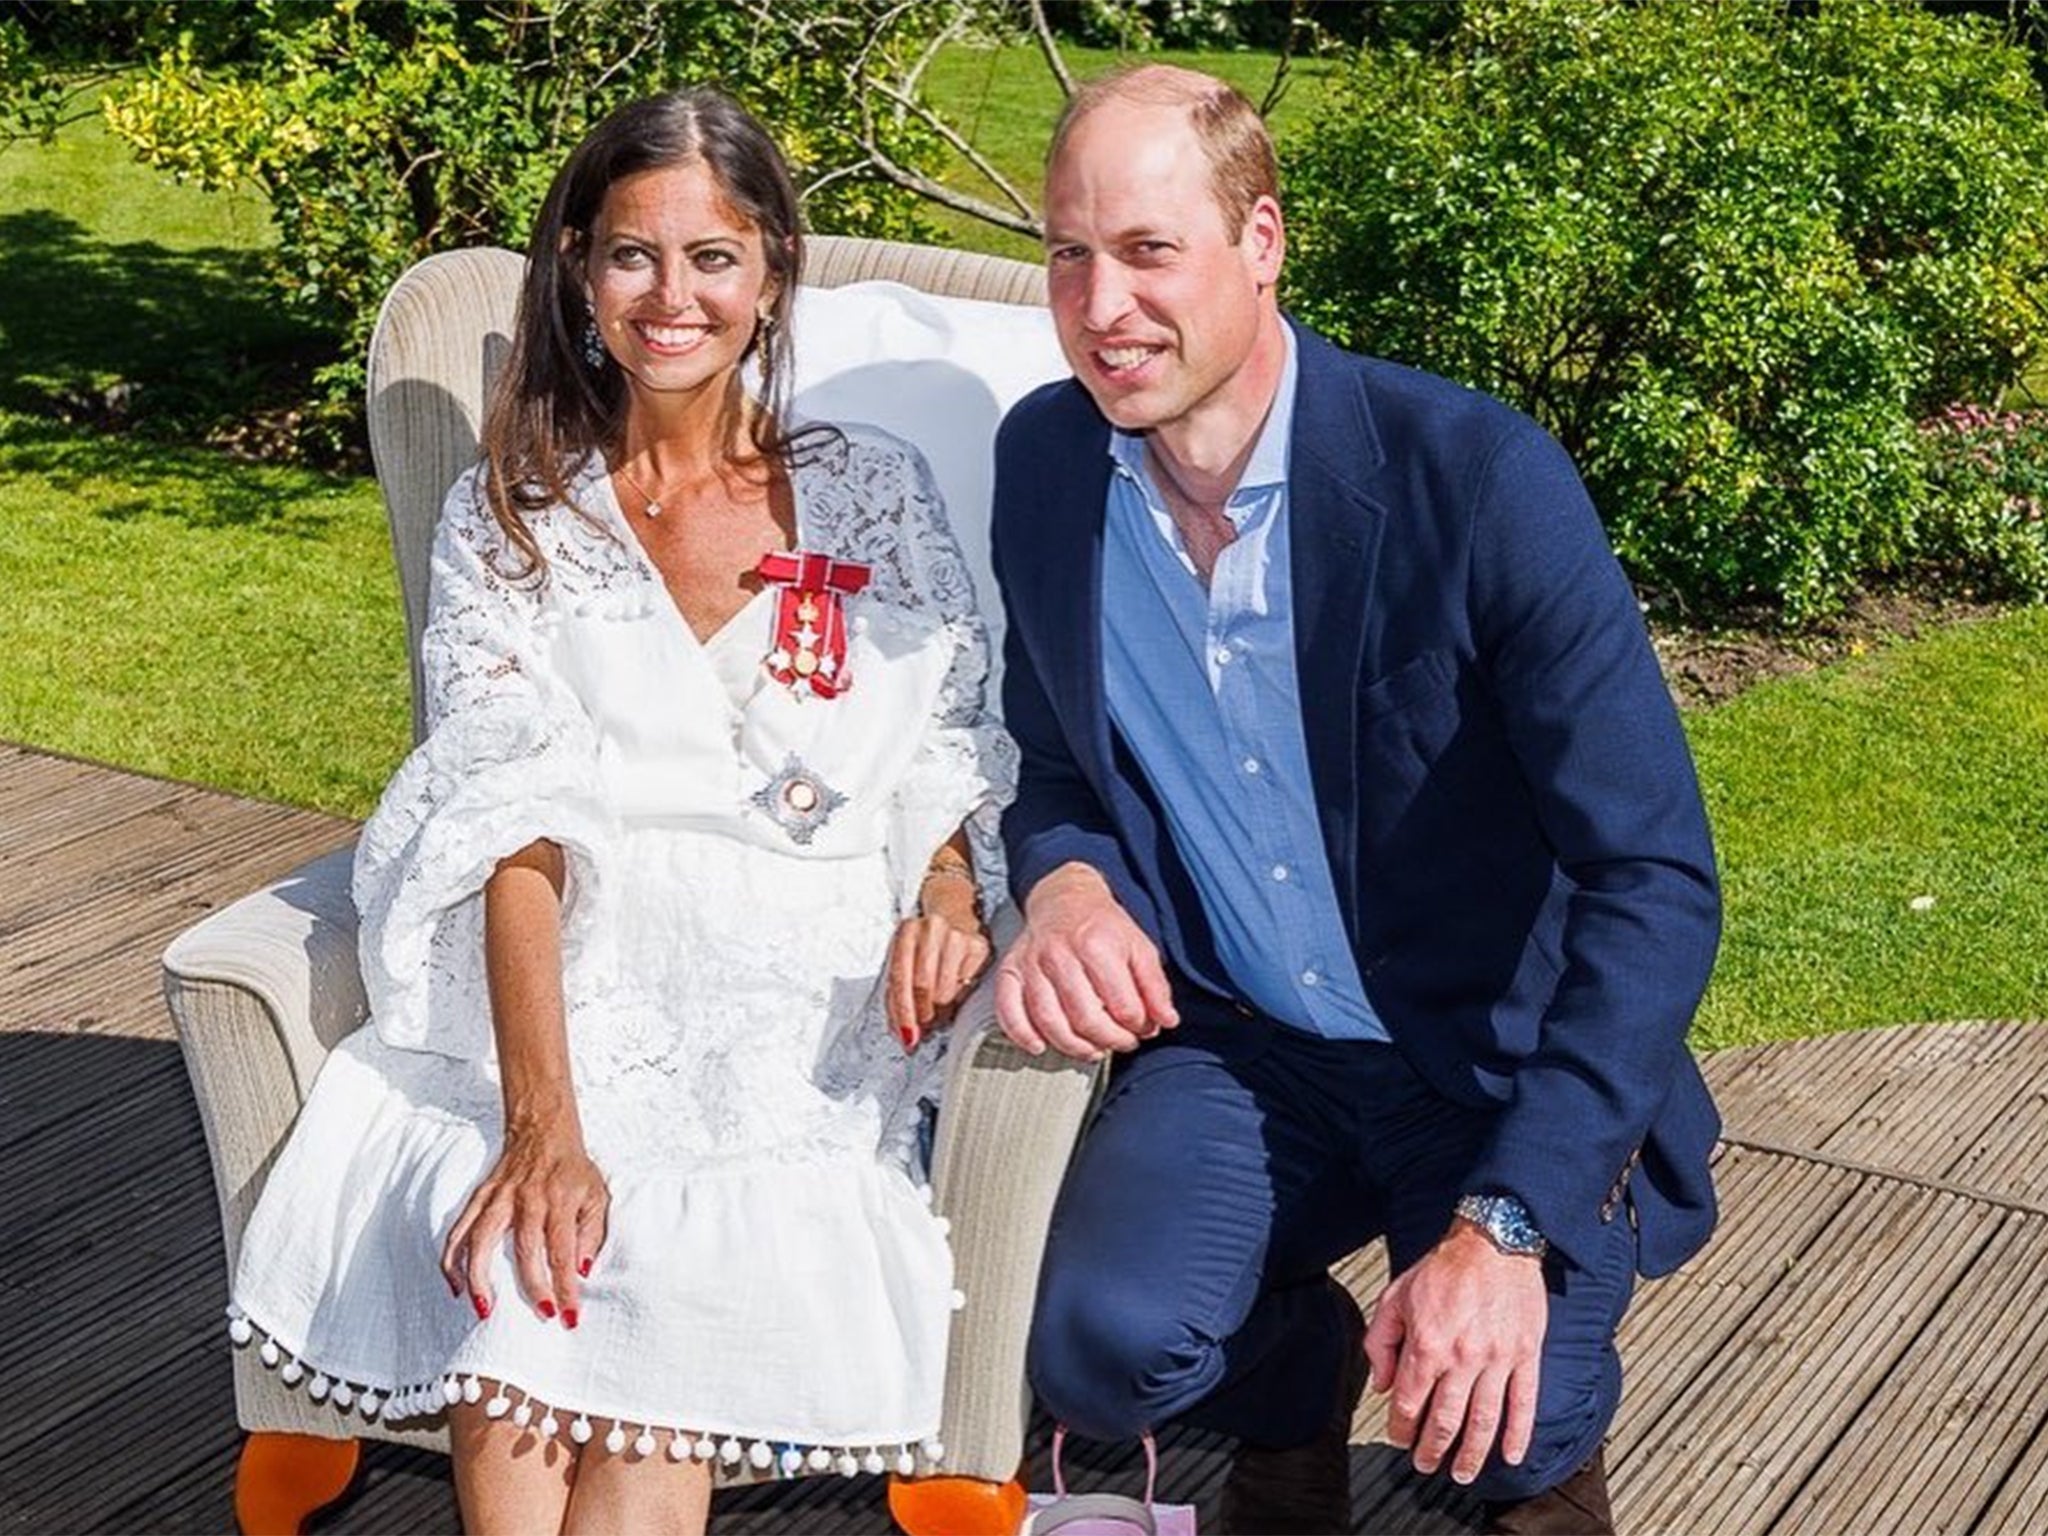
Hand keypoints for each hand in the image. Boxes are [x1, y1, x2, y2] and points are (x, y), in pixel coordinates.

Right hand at [440, 1119, 608, 1328]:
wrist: (542, 1130)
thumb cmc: (573, 1170)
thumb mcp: (597, 1195)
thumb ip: (592, 1234)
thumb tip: (582, 1271)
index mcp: (560, 1199)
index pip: (562, 1250)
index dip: (565, 1286)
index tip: (568, 1316)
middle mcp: (527, 1198)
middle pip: (524, 1249)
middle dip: (532, 1287)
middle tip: (541, 1315)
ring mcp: (498, 1197)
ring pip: (480, 1240)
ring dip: (479, 1277)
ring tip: (484, 1310)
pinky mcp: (479, 1197)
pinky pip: (458, 1230)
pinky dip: (452, 1260)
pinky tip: (456, 1286)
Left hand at [886, 889, 991, 1049]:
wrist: (955, 916)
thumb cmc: (925, 945)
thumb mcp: (904, 960)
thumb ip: (897, 994)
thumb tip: (901, 1033)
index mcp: (906, 931)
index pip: (900, 978)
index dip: (903, 1012)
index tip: (906, 1035)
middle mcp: (931, 929)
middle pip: (923, 987)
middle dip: (922, 1015)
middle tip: (924, 1027)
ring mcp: (958, 935)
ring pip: (946, 992)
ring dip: (940, 1011)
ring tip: (938, 1009)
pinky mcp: (980, 947)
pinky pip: (967, 988)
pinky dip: (958, 999)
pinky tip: (954, 991)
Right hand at [992, 863, 1178, 1059]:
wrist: (1063, 898)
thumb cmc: (1103, 926)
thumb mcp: (1139, 947)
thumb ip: (1155, 986)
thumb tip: (1166, 1021)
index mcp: (1096, 944)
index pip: (1122, 1006)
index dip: (1137, 1026)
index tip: (1142, 1029)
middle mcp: (1060, 954)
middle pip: (1085, 1018)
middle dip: (1110, 1041)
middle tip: (1121, 1042)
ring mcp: (1031, 964)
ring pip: (1049, 1021)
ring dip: (1074, 1047)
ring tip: (1093, 1049)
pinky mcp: (1010, 971)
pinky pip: (1008, 1011)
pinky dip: (1023, 1035)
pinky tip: (1041, 1045)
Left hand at [1364, 1220, 1547, 1483]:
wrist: (1493, 1243)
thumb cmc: (1443, 1268)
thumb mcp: (1396, 1296)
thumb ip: (1381, 1341)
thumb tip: (1381, 1383)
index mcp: (1427, 1344)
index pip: (1410, 1402)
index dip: (1401, 1427)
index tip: (1399, 1439)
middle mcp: (1462, 1357)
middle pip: (1445, 1420)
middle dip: (1432, 1449)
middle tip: (1425, 1465)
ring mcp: (1498, 1359)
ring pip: (1484, 1420)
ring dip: (1472, 1453)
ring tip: (1461, 1473)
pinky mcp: (1526, 1355)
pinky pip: (1524, 1403)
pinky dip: (1518, 1434)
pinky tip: (1509, 1455)